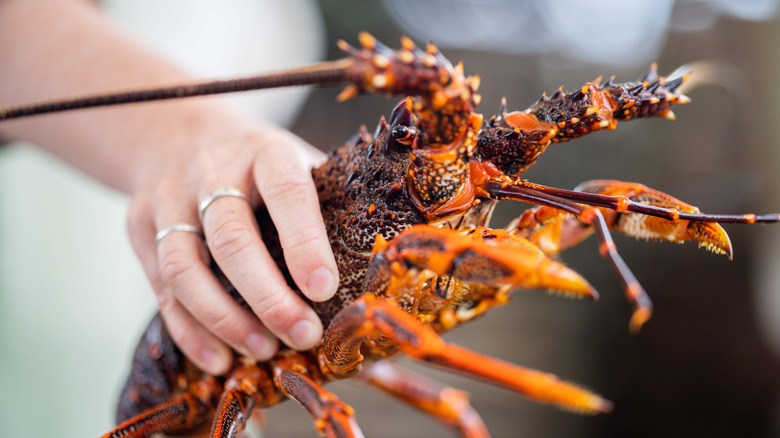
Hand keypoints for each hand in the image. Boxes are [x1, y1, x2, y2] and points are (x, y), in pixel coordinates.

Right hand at [127, 125, 337, 374]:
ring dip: (225, 319)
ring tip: (264, 351)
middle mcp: (212, 169)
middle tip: (303, 335)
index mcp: (266, 151)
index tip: (325, 290)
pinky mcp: (141, 228)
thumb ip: (329, 206)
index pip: (285, 191)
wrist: (181, 137)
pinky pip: (161, 288)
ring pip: (185, 266)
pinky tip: (220, 359)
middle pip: (231, 237)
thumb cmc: (263, 168)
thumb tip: (372, 278)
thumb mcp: (298, 164)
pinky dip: (190, 330)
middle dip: (267, 295)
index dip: (304, 242)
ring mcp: (169, 198)